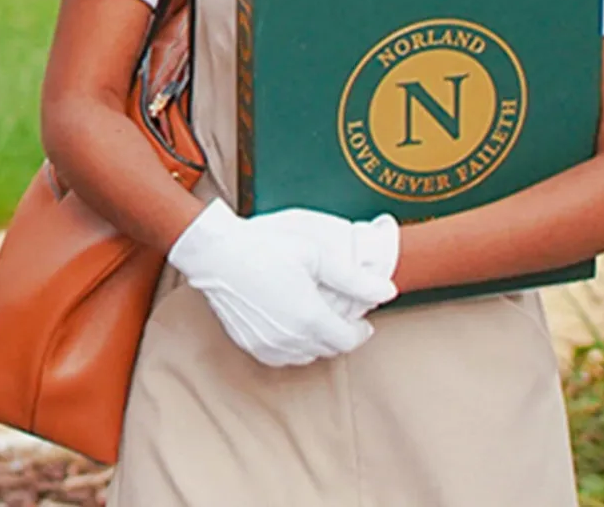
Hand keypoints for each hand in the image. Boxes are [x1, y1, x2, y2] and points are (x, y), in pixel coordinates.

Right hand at [166, 201, 396, 366]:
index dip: (360, 333)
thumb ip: (354, 279)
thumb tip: (388, 292)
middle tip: (341, 317)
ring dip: (317, 343)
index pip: (348, 341)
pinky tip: (292, 328)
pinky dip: (293, 347)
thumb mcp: (315, 255)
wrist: (215, 254)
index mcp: (309, 318)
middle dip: (340, 336)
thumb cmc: (263, 248)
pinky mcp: (249, 344)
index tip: (363, 322)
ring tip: (317, 322)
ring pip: (305, 356)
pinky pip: (281, 356)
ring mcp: (267, 344)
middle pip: (328, 350)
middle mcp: (290, 339)